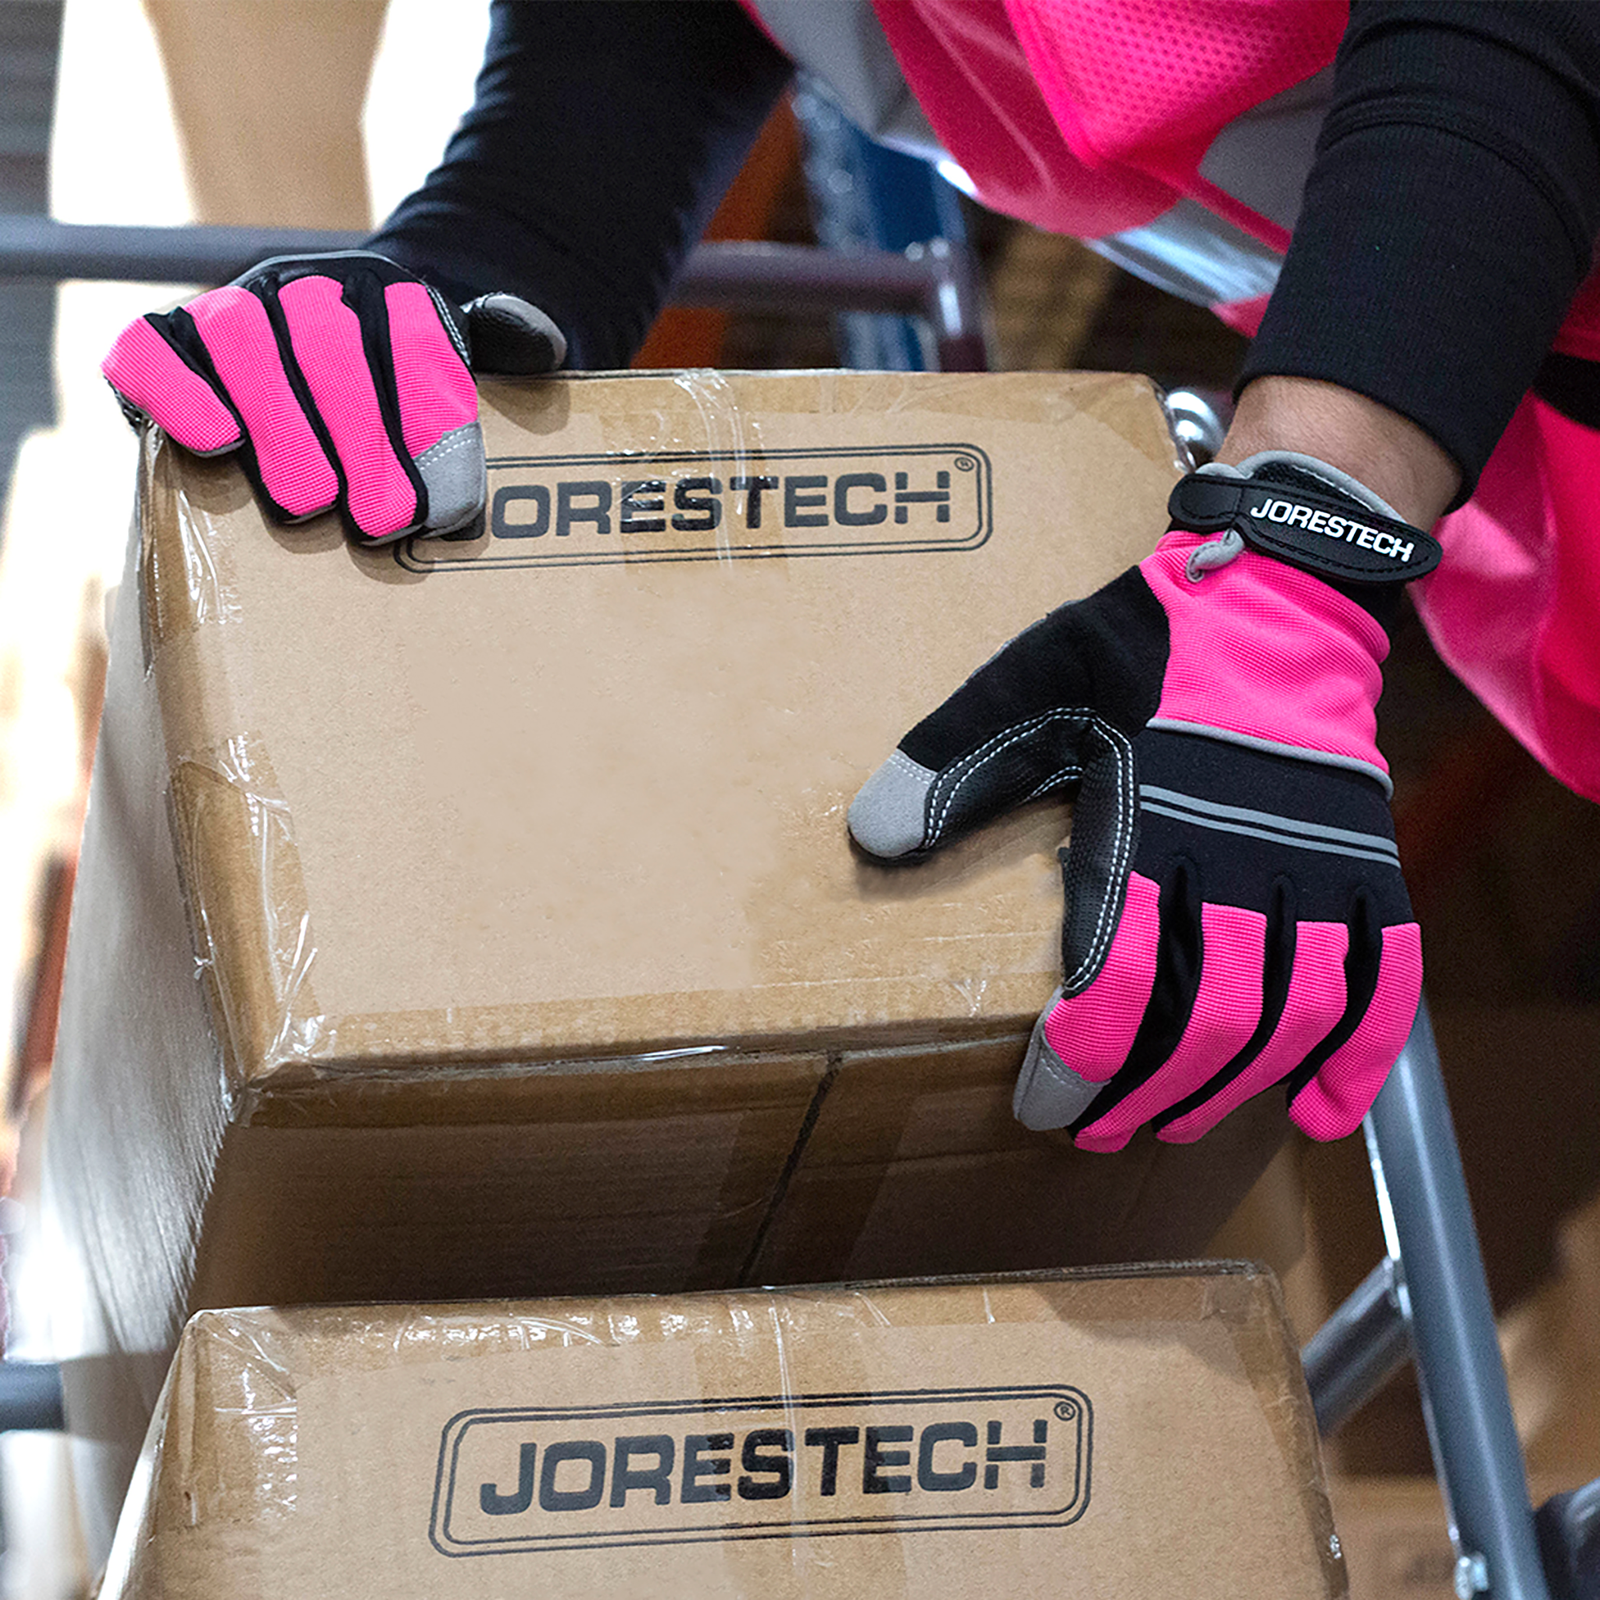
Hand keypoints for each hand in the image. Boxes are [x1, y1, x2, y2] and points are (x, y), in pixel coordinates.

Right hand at [101, 251, 564, 545]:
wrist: (341, 365)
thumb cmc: (413, 391)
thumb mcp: (476, 363)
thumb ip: (507, 343)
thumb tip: (539, 338)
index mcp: (389, 291)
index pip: (415, 337)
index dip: (430, 418)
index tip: (451, 505)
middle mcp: (306, 287)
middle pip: (329, 343)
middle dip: (361, 436)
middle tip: (386, 520)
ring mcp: (233, 309)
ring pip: (242, 339)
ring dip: (279, 423)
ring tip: (310, 504)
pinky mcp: (168, 344)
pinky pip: (151, 350)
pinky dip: (174, 390)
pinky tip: (214, 443)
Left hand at [849, 453, 1436, 1149]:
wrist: (1277, 585)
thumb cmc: (1144, 642)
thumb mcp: (1029, 680)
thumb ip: (954, 757)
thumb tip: (872, 836)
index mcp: (1152, 817)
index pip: (1120, 973)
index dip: (1084, 1057)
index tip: (1045, 1103)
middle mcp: (1245, 853)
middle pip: (1206, 1014)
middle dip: (1146, 1089)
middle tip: (1095, 1132)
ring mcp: (1319, 863)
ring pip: (1291, 1012)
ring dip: (1231, 1086)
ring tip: (1174, 1125)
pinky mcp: (1371, 862)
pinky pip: (1387, 975)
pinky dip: (1359, 1053)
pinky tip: (1319, 1113)